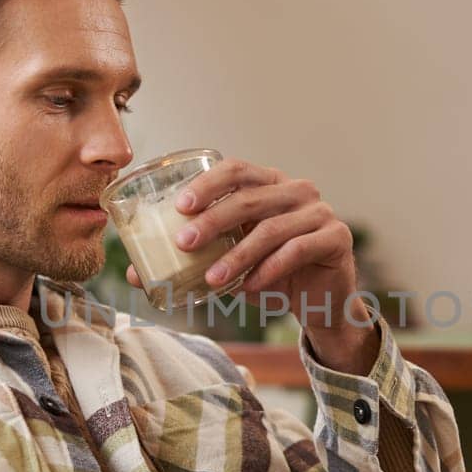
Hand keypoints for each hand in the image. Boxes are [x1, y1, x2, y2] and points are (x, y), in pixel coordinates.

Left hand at [124, 158, 378, 372]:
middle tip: (183, 244)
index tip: (179, 206)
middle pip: (249, 197)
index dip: (207, 184)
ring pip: (271, 228)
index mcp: (269, 183)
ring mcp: (320, 211)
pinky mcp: (336, 238)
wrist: (321, 302)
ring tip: (211, 278)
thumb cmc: (271, 273)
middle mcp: (296, 189)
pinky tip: (249, 289)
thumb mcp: (230, 261)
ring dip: (237, 255)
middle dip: (212, 221)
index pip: (236, 169)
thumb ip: (194, 260)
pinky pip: (297, 250)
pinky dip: (269, 270)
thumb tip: (135, 273)